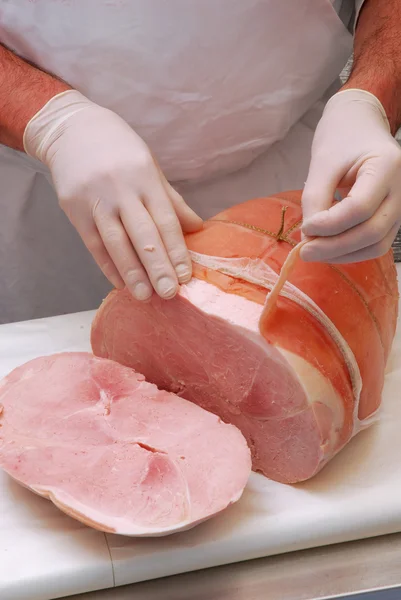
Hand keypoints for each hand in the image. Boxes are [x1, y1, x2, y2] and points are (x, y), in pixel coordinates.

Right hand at [24, 90, 202, 300]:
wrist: (71, 129)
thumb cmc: (119, 149)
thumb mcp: (150, 167)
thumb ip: (171, 200)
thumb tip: (197, 227)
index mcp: (145, 177)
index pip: (165, 220)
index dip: (177, 250)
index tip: (186, 275)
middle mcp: (121, 189)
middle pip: (142, 235)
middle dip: (157, 267)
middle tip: (169, 293)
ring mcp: (95, 200)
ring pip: (116, 242)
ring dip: (132, 272)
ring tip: (144, 296)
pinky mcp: (74, 209)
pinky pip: (93, 244)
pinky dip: (107, 265)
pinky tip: (120, 282)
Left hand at [301, 89, 400, 262]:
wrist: (360, 125)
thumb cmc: (341, 138)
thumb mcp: (323, 163)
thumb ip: (316, 199)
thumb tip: (310, 238)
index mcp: (387, 166)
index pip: (360, 208)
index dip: (330, 225)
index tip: (305, 228)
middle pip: (372, 232)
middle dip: (334, 248)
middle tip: (304, 252)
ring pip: (376, 244)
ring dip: (342, 254)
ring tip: (313, 251)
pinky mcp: (393, 217)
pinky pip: (375, 243)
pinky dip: (351, 251)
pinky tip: (328, 247)